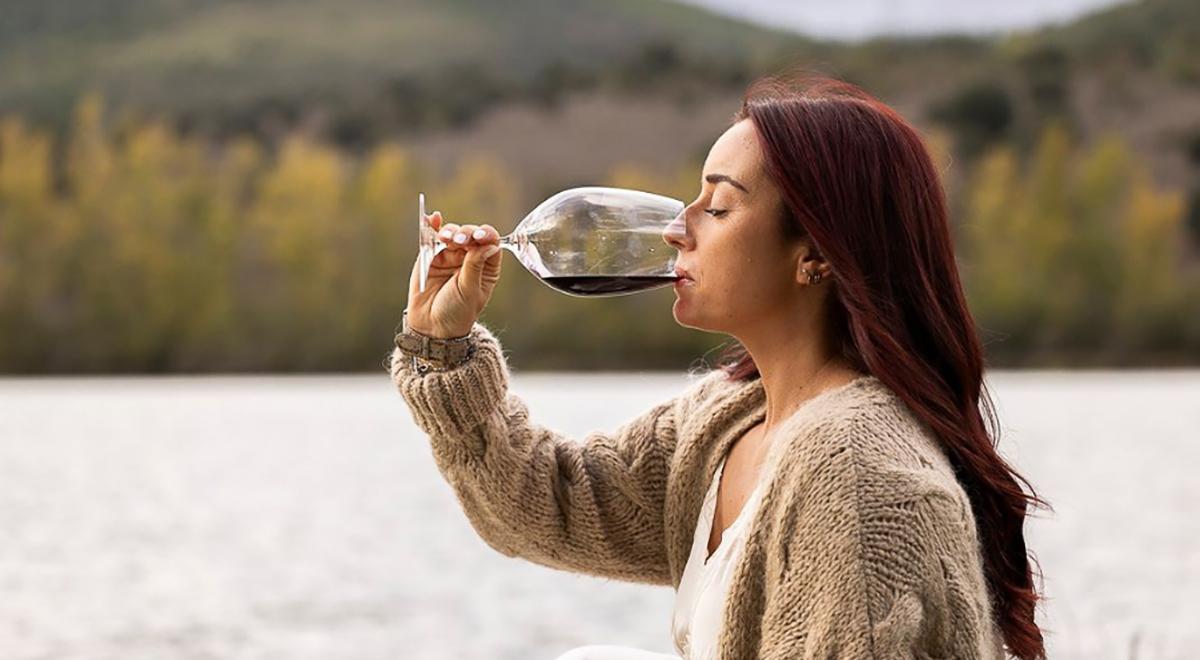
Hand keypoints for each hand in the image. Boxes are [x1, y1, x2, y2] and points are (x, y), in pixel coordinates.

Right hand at [406, 211, 502, 337]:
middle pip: (471, 234)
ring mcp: (451, 255)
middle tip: (459, 241)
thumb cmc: (457, 312)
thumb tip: (489, 244)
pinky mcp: (432, 255)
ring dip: (450, 231)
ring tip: (445, 238)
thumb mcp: (470, 290)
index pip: (491, 242)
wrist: (432, 326)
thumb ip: (475, 266)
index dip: (486, 235)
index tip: (479, 236)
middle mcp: (470, 258)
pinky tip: (434, 219)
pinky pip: (434, 237)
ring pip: (453, 233)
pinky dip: (434, 226)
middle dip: (466, 233)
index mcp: (487, 267)